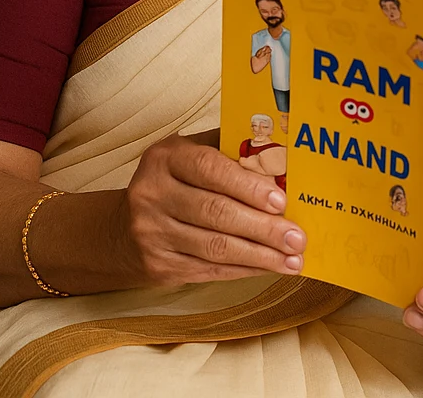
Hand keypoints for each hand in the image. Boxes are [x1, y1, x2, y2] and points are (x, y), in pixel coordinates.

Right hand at [116, 131, 304, 285]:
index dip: (248, 186)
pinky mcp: (158, 266)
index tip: (282, 202)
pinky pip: (209, 270)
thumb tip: (283, 156)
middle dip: (263, 228)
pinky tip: (269, 267)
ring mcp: (152, 233)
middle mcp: (153, 194)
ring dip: (260, 256)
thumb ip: (230, 151)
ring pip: (215, 248)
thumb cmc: (176, 183)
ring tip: (293, 260)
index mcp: (165, 158)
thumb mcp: (191, 154)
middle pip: (216, 213)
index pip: (210, 169)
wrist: (124, 229)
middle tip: (298, 238)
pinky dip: (244, 270)